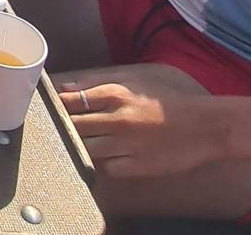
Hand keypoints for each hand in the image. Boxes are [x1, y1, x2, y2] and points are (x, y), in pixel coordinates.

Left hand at [58, 70, 229, 178]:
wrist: (204, 127)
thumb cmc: (166, 102)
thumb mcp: (134, 82)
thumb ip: (97, 84)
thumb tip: (65, 89)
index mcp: (116, 95)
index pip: (71, 101)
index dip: (55, 106)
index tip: (46, 108)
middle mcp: (118, 120)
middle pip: (73, 126)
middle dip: (61, 127)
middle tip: (53, 129)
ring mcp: (126, 146)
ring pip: (85, 149)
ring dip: (78, 146)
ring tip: (76, 143)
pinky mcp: (135, 167)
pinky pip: (105, 168)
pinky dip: (100, 164)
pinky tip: (102, 157)